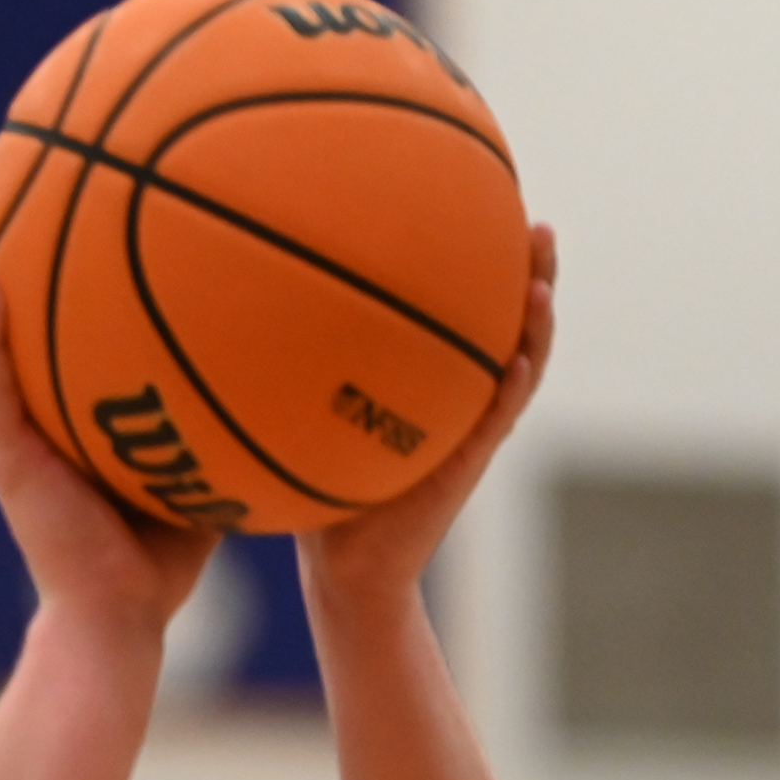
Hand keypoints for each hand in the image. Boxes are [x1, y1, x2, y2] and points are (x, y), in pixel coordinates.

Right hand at [0, 202, 216, 643]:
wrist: (122, 619)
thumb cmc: (163, 556)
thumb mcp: (197, 461)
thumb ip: (216, 407)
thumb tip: (288, 345)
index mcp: (57, 421)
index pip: (35, 335)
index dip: (29, 274)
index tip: (41, 209)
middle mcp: (26, 423)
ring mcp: (13, 442)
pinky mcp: (13, 465)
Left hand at [299, 222, 556, 598]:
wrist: (347, 570)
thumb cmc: (319, 497)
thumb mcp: (305, 423)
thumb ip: (293, 374)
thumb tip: (237, 314)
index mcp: (435, 386)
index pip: (468, 316)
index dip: (485, 267)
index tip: (488, 209)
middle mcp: (463, 400)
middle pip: (511, 326)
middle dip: (530, 275)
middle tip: (536, 224)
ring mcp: (471, 431)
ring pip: (521, 366)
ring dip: (537, 324)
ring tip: (542, 278)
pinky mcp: (464, 467)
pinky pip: (496, 421)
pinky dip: (511, 389)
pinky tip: (518, 358)